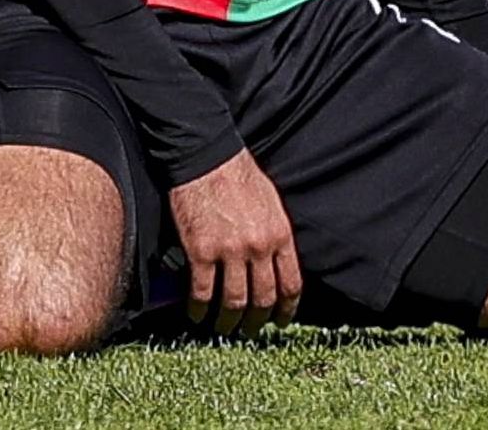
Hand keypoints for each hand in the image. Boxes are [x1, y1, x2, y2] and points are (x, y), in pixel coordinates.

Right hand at [165, 149, 300, 337]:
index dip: (286, 310)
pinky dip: (199, 308)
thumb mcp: (272, 204)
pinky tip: (197, 314)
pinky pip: (202, 291)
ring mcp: (229, 251)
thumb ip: (275, 236)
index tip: (280, 322)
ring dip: (228, 320)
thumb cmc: (239, 175)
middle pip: (263, 299)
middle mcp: (258, 247)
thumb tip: (276, 265)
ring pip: (233, 301)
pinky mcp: (200, 251)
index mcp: (280, 235)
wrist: (206, 156)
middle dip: (257, 321)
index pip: (290, 285)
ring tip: (224, 327)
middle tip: (250, 331)